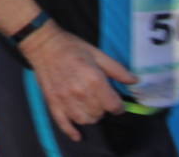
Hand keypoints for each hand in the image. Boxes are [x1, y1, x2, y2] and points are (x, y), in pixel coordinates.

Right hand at [20, 23, 137, 141]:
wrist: (43, 43)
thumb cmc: (71, 47)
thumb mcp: (98, 53)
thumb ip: (117, 70)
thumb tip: (135, 81)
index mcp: (94, 79)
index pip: (114, 105)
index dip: (118, 105)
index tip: (116, 101)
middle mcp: (80, 92)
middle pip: (100, 114)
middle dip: (103, 108)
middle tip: (99, 98)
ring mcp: (65, 98)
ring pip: (84, 120)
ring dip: (90, 116)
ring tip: (89, 107)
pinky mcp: (53, 101)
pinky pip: (63, 122)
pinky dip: (71, 131)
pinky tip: (77, 135)